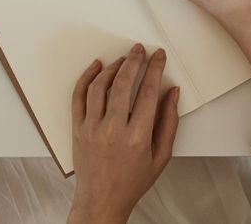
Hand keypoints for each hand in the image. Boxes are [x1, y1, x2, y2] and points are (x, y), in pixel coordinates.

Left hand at [67, 43, 178, 223]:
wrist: (102, 200)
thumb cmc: (131, 181)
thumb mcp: (161, 156)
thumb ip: (169, 122)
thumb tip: (172, 93)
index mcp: (137, 137)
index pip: (148, 92)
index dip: (155, 69)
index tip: (158, 57)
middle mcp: (113, 130)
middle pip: (123, 83)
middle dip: (134, 61)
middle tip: (139, 50)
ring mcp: (92, 127)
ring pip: (100, 86)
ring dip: (113, 67)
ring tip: (123, 59)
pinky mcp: (78, 128)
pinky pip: (79, 95)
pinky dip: (86, 77)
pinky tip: (96, 67)